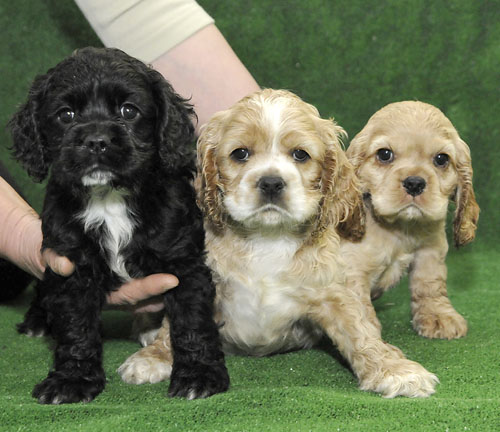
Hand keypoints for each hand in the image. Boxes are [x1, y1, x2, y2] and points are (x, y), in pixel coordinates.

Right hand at [43, 249, 178, 311]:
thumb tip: (64, 265)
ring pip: (146, 289)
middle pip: (145, 293)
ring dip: (165, 287)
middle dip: (165, 290)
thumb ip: (52, 259)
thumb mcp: (46, 255)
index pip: (128, 293)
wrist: (43, 249)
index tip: (170, 280)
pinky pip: (142, 274)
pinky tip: (174, 265)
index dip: (149, 288)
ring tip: (189, 278)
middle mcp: (112, 290)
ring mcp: (117, 282)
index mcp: (97, 292)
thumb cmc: (48, 254)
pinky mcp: (121, 269)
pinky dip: (157, 272)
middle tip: (189, 280)